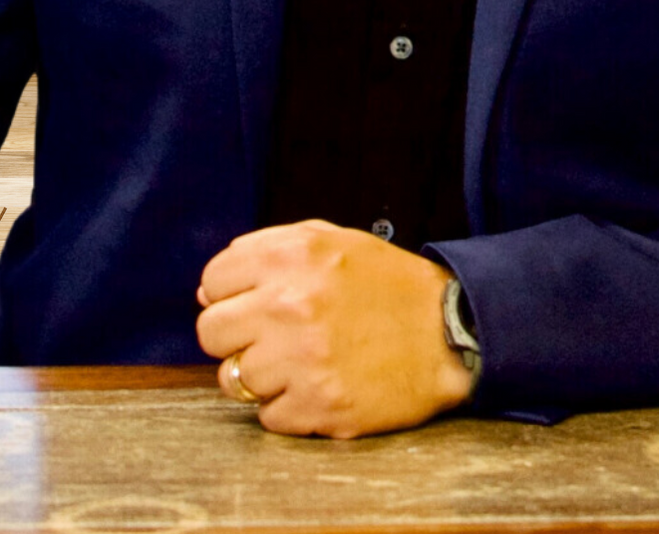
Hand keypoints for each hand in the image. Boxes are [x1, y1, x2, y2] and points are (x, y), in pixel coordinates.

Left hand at [195, 220, 474, 437]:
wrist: (450, 331)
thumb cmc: (387, 285)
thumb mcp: (331, 240)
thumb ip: (265, 251)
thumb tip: (208, 291)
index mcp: (291, 255)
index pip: (212, 282)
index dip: (227, 296)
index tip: (249, 306)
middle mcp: (290, 304)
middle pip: (211, 333)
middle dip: (235, 338)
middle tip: (268, 339)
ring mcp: (303, 358)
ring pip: (234, 380)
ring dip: (261, 377)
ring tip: (297, 365)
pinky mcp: (320, 405)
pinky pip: (268, 417)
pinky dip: (287, 408)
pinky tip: (316, 387)